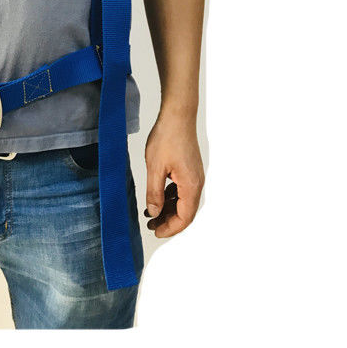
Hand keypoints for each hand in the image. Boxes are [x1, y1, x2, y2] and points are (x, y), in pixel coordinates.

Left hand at [144, 108, 204, 236]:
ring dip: (168, 209)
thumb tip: (154, 213)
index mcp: (191, 185)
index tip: (156, 232)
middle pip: (185, 211)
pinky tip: (157, 196)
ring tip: (150, 212)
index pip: (185, 217)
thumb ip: (154, 193)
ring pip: (183, 201)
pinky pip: (181, 190)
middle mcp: (196, 182)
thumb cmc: (167, 137)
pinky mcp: (189, 169)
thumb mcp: (155, 168)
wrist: (178, 115)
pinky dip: (170, 197)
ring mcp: (194, 175)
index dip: (171, 228)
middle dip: (168, 221)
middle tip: (150, 225)